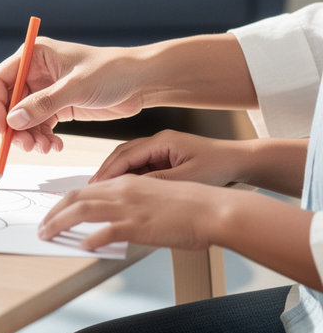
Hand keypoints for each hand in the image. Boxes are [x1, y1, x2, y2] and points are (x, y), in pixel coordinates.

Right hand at [0, 39, 144, 152]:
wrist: (141, 81)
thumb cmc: (111, 71)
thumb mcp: (76, 87)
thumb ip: (43, 104)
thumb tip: (13, 120)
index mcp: (35, 55)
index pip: (0, 80)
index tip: (2, 128)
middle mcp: (36, 72)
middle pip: (10, 104)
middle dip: (16, 127)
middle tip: (27, 146)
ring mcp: (46, 91)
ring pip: (24, 119)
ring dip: (31, 136)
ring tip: (45, 148)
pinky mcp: (58, 106)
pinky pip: (40, 126)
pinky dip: (44, 138)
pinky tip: (56, 146)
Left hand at [37, 175, 222, 251]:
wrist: (213, 209)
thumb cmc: (190, 207)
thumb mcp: (154, 199)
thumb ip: (132, 207)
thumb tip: (114, 224)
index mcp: (127, 183)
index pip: (85, 189)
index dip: (65, 201)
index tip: (53, 212)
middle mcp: (123, 191)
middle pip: (76, 197)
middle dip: (53, 212)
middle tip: (41, 226)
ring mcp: (129, 207)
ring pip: (82, 211)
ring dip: (60, 223)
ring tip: (47, 235)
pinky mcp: (138, 225)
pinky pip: (106, 232)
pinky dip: (91, 239)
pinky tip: (83, 247)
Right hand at [90, 130, 251, 186]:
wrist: (241, 161)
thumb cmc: (219, 166)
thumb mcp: (187, 177)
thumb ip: (159, 180)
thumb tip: (133, 187)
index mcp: (162, 141)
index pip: (126, 155)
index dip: (109, 170)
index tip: (95, 184)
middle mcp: (159, 142)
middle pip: (123, 154)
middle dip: (107, 171)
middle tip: (92, 188)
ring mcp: (162, 149)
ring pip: (131, 160)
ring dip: (117, 174)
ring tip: (103, 191)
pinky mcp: (166, 158)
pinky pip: (142, 166)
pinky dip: (131, 178)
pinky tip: (125, 190)